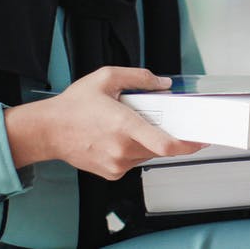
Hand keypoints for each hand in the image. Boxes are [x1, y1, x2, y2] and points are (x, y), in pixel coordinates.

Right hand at [4, 66, 206, 178]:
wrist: (47, 131)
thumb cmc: (73, 106)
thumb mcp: (107, 78)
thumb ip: (139, 78)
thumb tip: (163, 83)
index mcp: (124, 125)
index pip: (165, 144)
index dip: (188, 145)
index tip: (202, 139)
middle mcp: (122, 149)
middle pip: (161, 149)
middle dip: (172, 137)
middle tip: (177, 124)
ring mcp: (117, 164)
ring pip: (148, 154)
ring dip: (151, 142)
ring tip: (135, 124)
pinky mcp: (111, 172)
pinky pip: (134, 161)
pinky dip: (136, 149)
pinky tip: (120, 136)